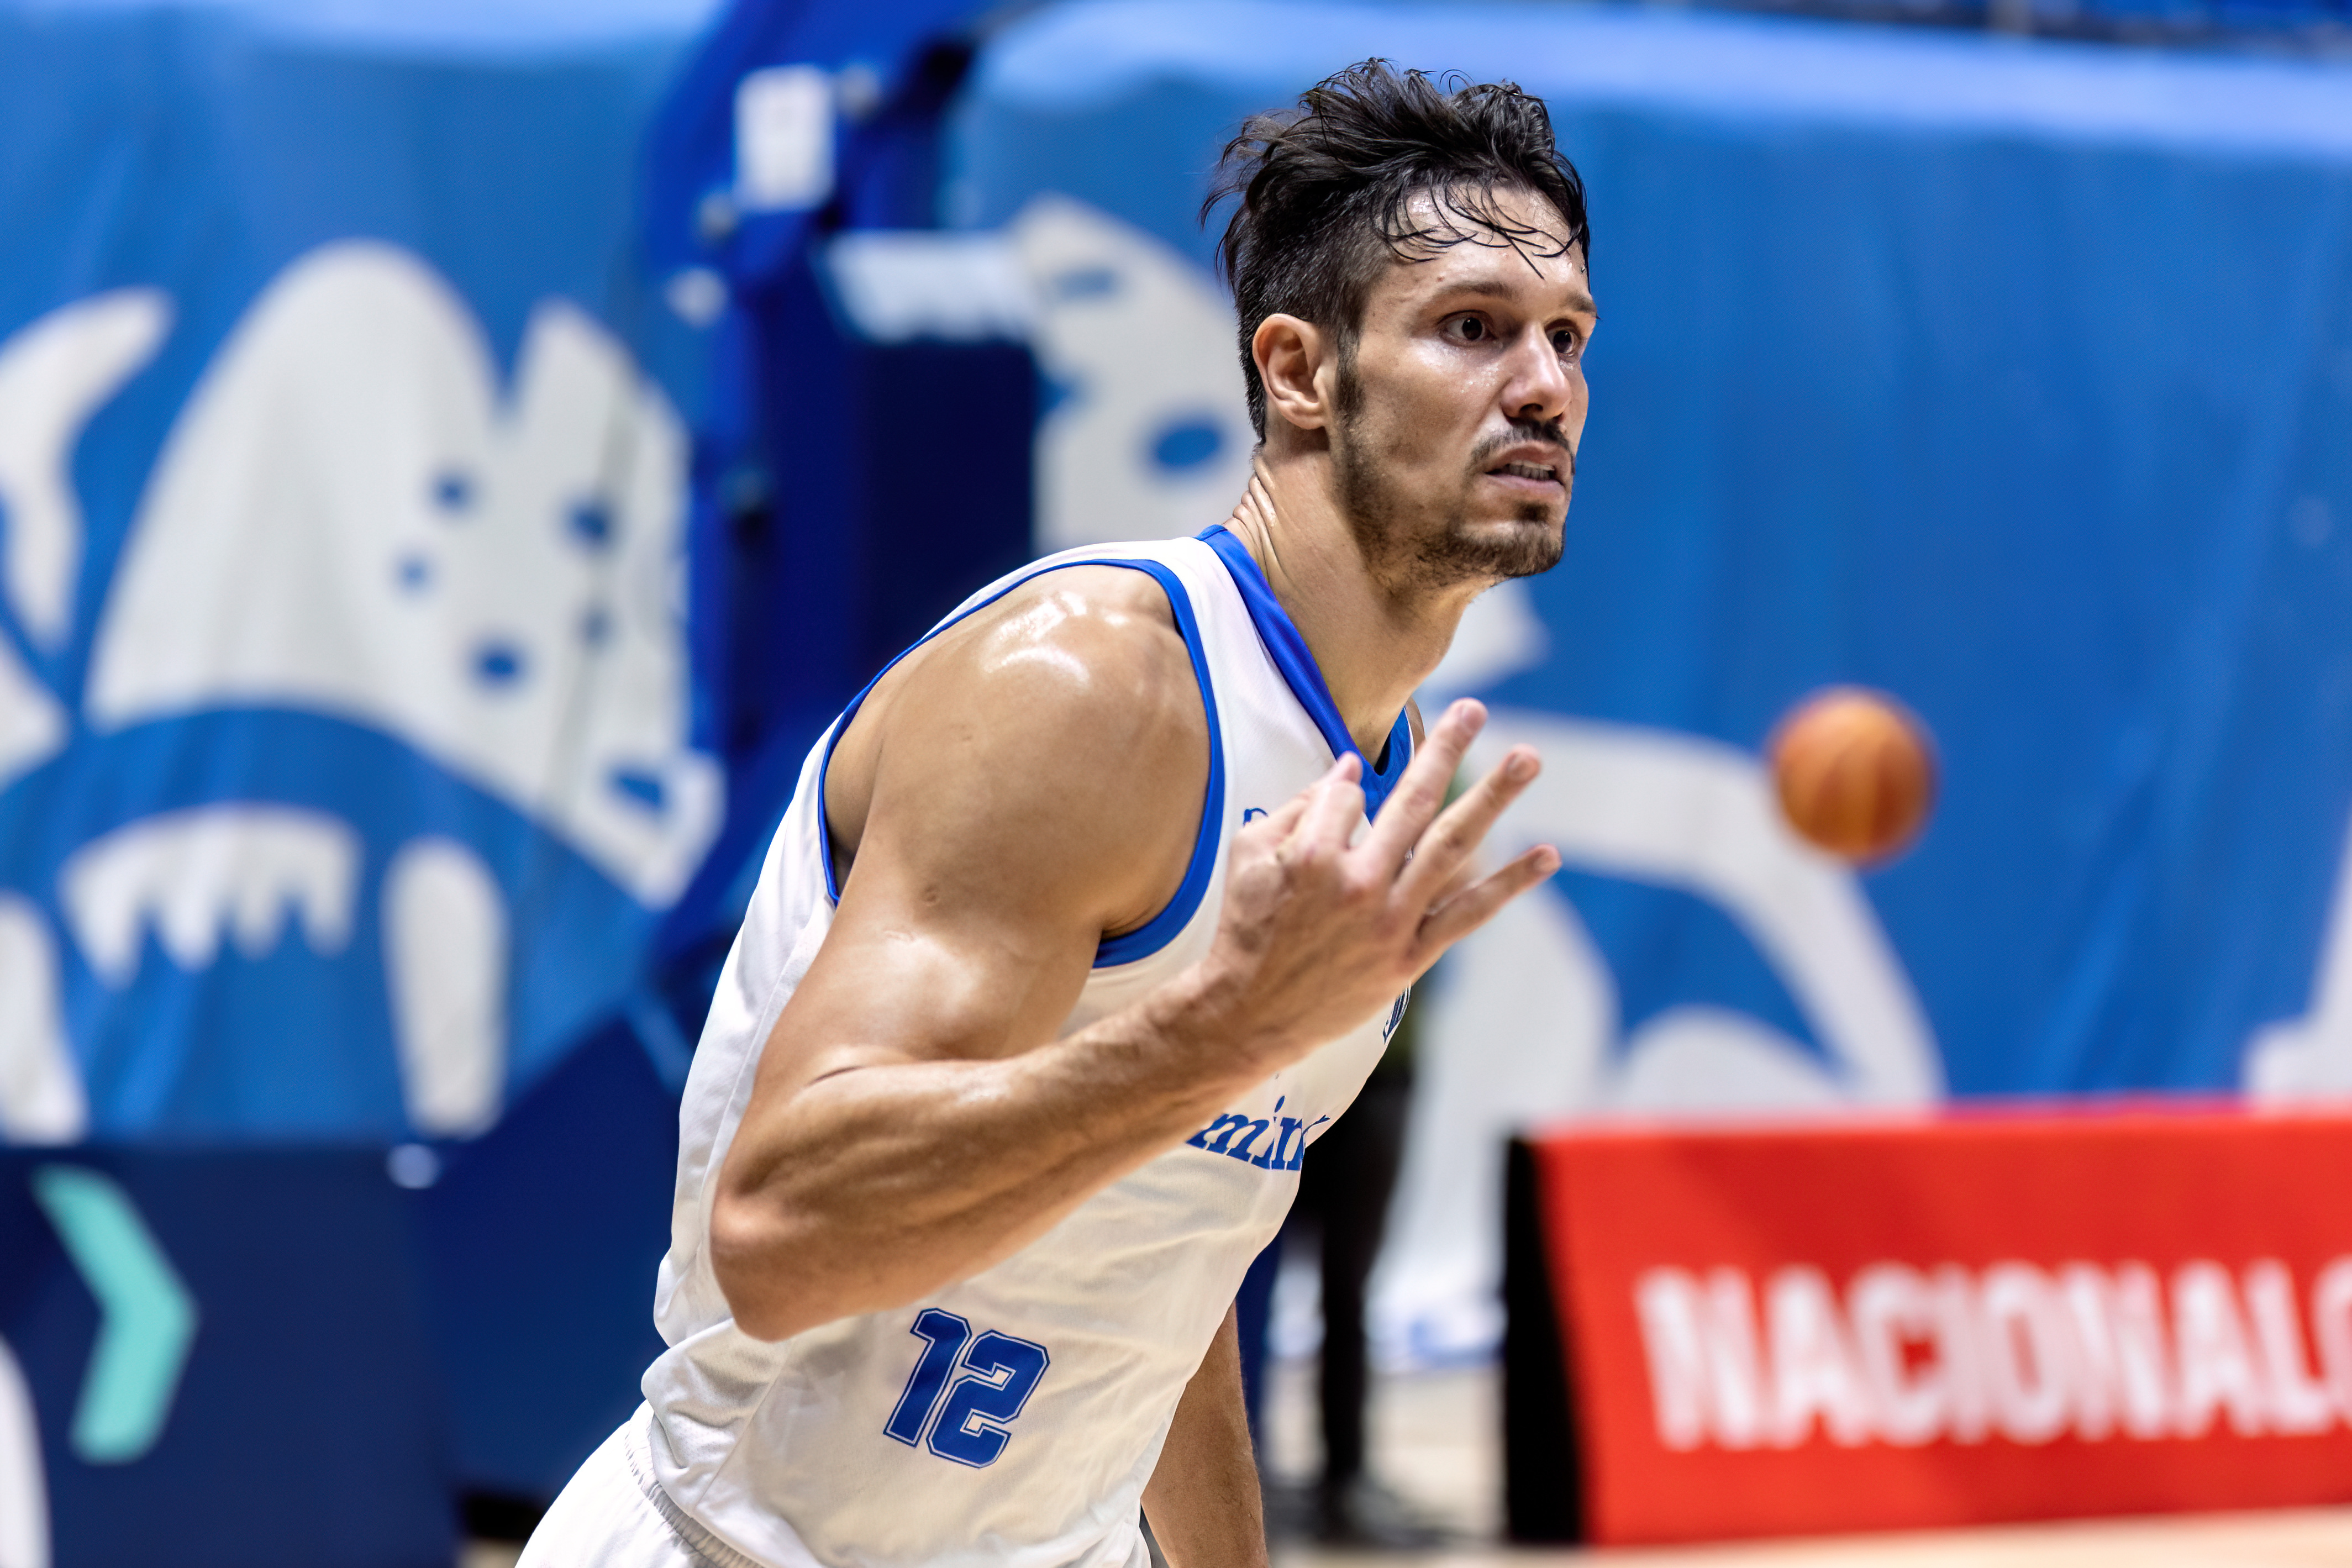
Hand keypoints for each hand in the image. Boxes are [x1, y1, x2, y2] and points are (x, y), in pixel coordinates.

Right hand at [1190, 699, 1558, 1071]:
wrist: (1248, 1013)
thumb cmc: (1246, 927)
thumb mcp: (1249, 855)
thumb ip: (1300, 808)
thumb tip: (1353, 770)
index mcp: (1314, 853)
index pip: (1349, 795)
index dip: (1342, 795)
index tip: (1338, 804)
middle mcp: (1360, 883)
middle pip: (1412, 801)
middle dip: (1447, 749)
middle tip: (1476, 708)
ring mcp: (1391, 921)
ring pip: (1451, 846)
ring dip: (1492, 797)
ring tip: (1529, 758)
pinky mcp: (1410, 955)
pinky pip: (1468, 915)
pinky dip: (1509, 884)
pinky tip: (1546, 854)